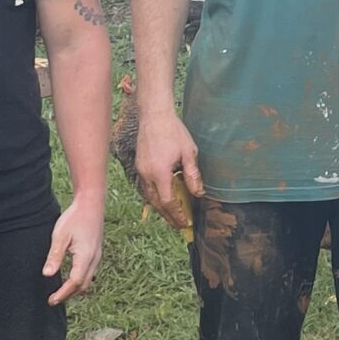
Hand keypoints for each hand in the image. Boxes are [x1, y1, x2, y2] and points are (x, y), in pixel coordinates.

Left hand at [44, 193, 106, 304]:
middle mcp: (94, 259)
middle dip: (69, 295)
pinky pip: (90, 272)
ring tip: (61, 292)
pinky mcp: (96, 253)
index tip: (51, 300)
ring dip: (75, 289)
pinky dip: (80, 280)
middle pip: (83, 286)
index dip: (63, 294)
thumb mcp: (60, 236)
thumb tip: (47, 275)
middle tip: (53, 299)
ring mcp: (97, 256)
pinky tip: (70, 278)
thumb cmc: (74, 218)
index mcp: (85, 257)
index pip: (74, 283)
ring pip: (88, 280)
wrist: (91, 204)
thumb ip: (55, 256)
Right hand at [133, 105, 201, 232]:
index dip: (176, 215)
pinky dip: (154, 196)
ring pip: (149, 196)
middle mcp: (147, 174)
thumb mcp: (189, 153)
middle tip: (179, 225)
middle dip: (168, 216)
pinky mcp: (139, 164)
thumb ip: (193, 175)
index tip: (185, 222)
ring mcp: (141, 169)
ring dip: (160, 208)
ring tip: (171, 215)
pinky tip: (163, 197)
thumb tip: (199, 194)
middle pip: (156, 203)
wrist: (154, 114)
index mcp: (160, 173)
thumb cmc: (173, 131)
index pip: (168, 202)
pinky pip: (146, 186)